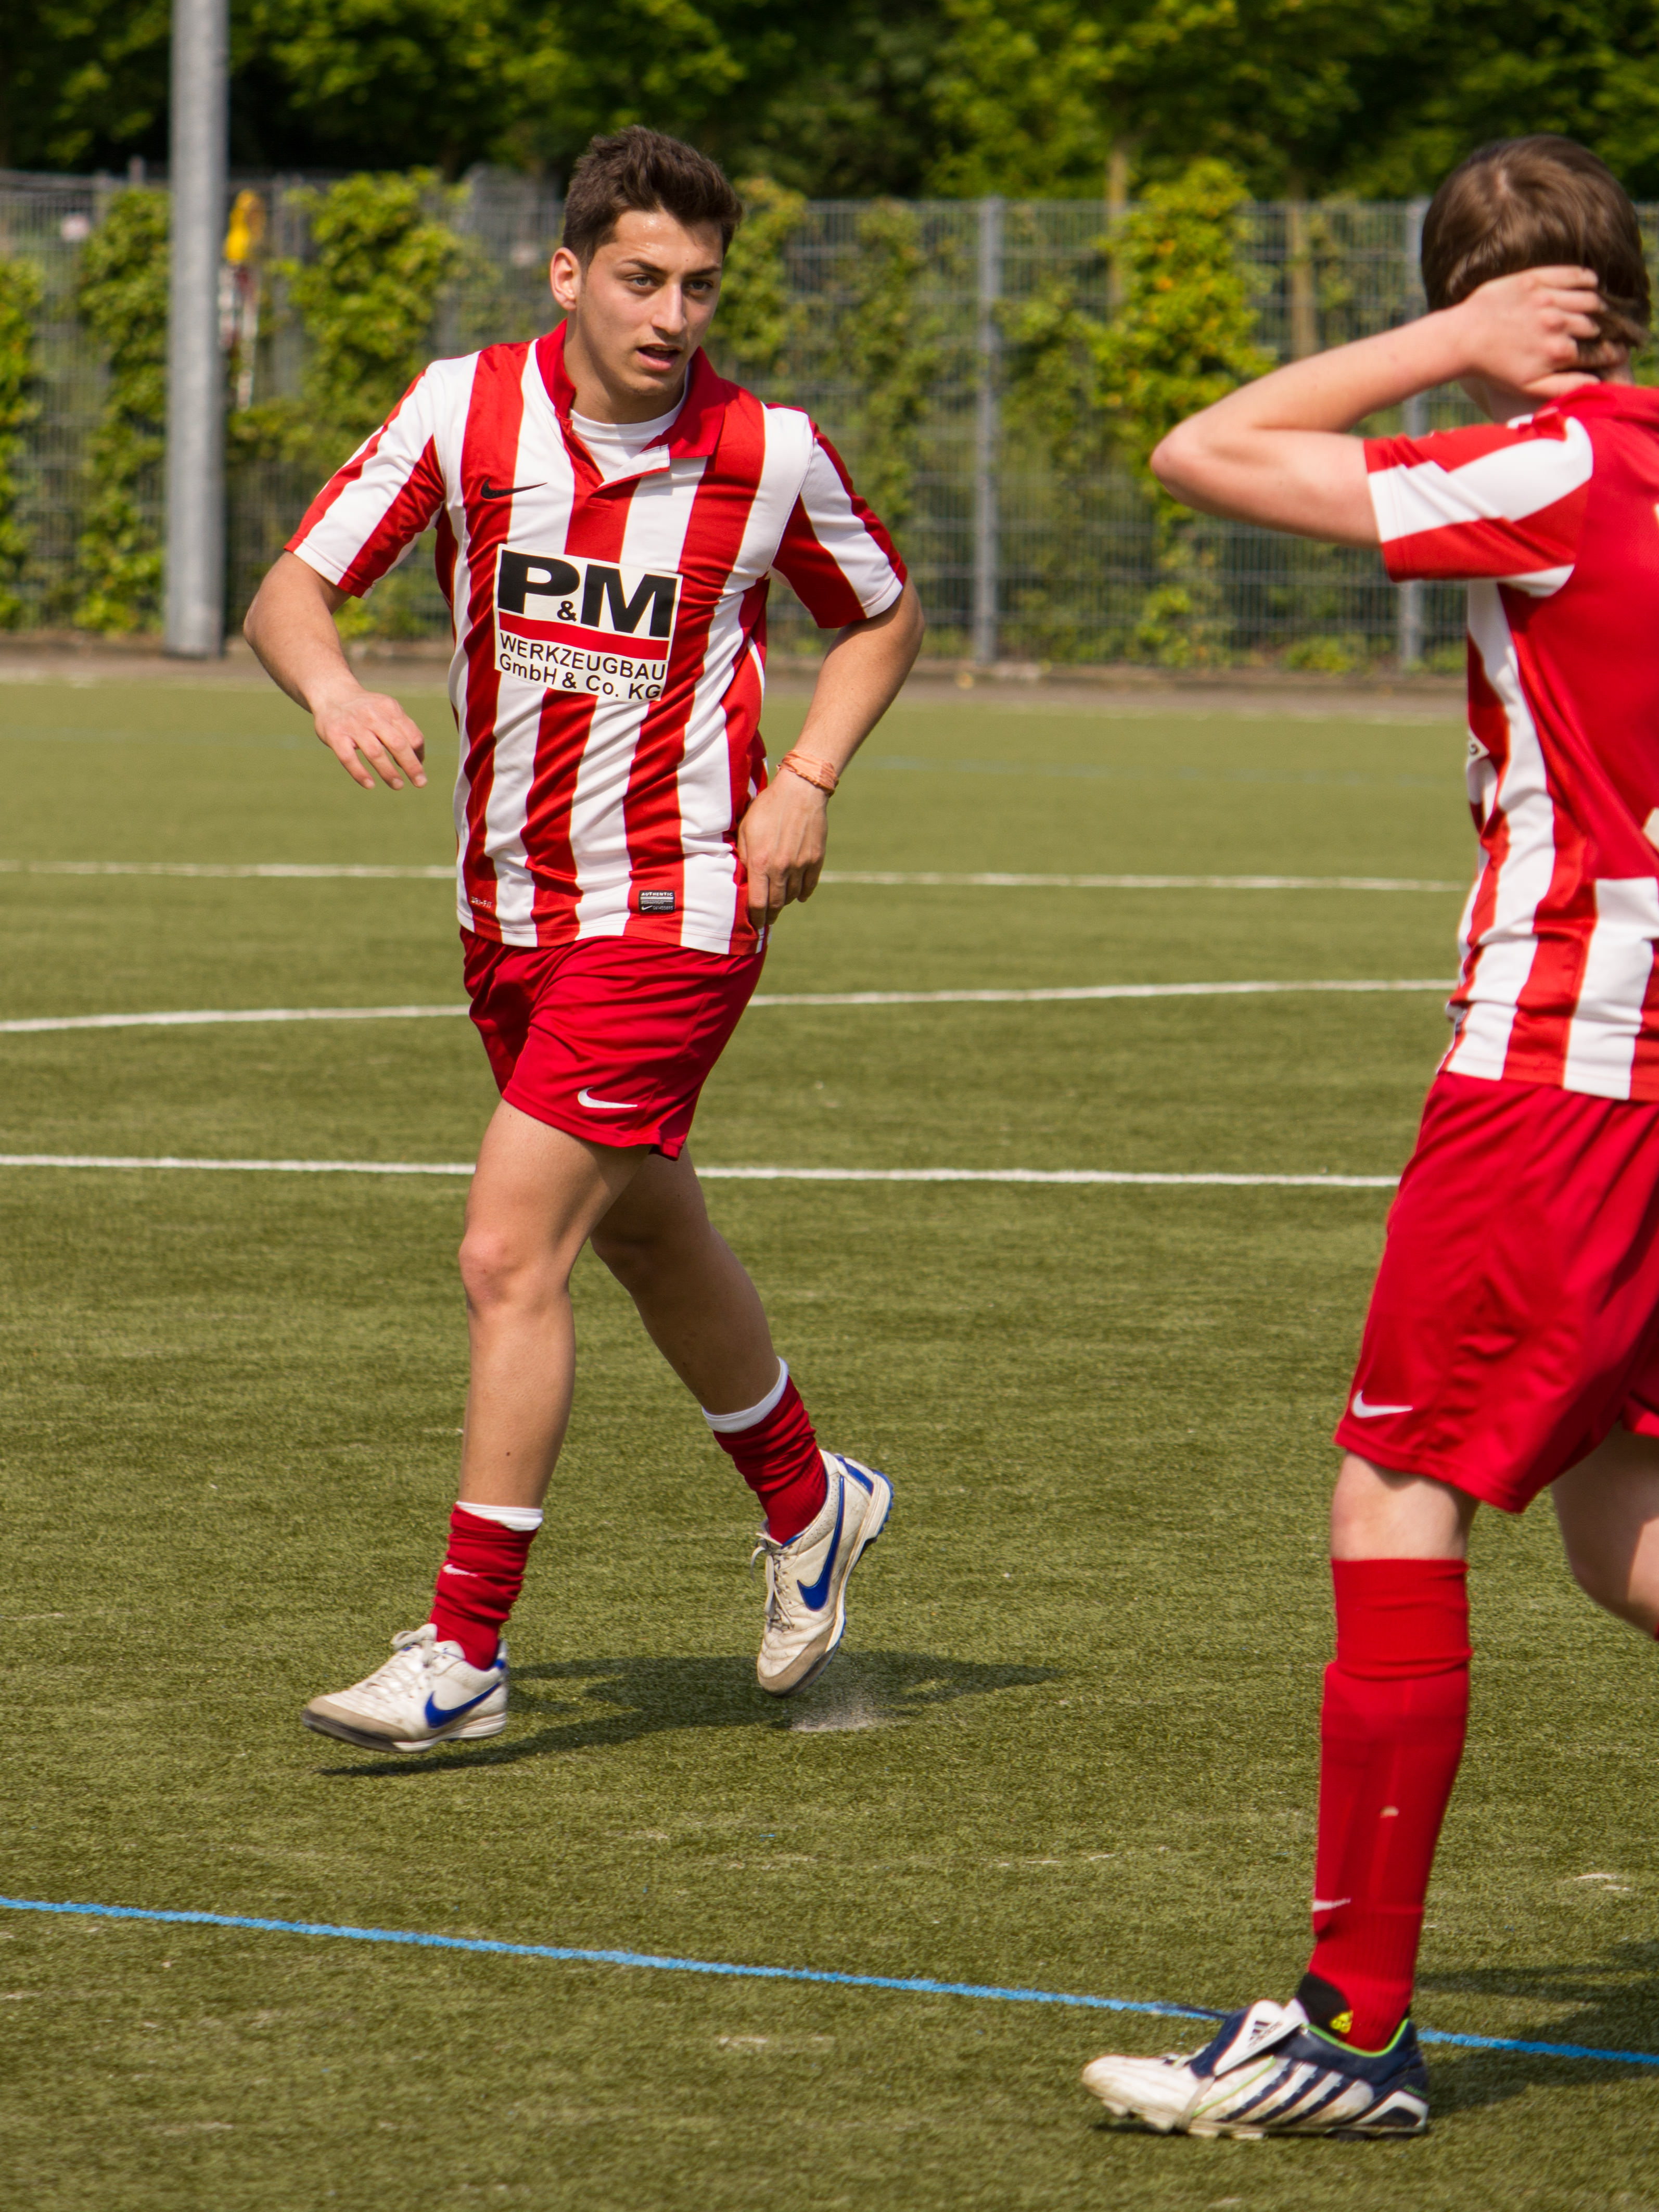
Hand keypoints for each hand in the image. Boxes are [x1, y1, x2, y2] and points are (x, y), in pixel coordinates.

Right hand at [312, 685, 428, 791]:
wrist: (331, 693)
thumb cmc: (366, 710)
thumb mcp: (387, 710)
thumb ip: (403, 730)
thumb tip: (418, 760)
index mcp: (390, 709)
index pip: (412, 735)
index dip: (418, 754)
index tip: (419, 769)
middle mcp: (372, 715)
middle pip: (397, 744)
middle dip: (411, 766)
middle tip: (420, 783)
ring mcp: (353, 725)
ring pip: (375, 753)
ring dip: (389, 772)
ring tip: (398, 785)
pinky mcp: (335, 735)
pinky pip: (349, 758)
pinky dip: (360, 773)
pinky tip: (370, 784)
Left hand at [735, 767, 829, 927]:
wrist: (800, 791)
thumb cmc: (767, 808)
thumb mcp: (746, 830)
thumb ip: (745, 858)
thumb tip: (745, 881)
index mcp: (761, 863)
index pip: (758, 903)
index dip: (756, 918)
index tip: (755, 923)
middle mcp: (781, 868)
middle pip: (776, 904)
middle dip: (770, 915)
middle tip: (766, 918)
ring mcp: (801, 865)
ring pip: (792, 896)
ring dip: (784, 902)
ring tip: (778, 902)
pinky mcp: (816, 860)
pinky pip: (809, 886)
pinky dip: (802, 893)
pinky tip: (797, 894)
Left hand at [1452, 265, 1613, 398]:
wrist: (1461, 339)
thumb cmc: (1493, 368)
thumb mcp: (1527, 388)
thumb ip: (1563, 387)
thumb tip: (1596, 382)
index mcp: (1558, 352)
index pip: (1597, 351)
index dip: (1606, 353)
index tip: (1608, 353)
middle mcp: (1557, 324)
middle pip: (1594, 325)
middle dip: (1599, 330)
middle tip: (1597, 331)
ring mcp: (1547, 300)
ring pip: (1588, 299)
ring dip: (1595, 306)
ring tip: (1595, 310)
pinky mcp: (1535, 280)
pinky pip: (1573, 274)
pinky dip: (1587, 277)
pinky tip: (1591, 282)